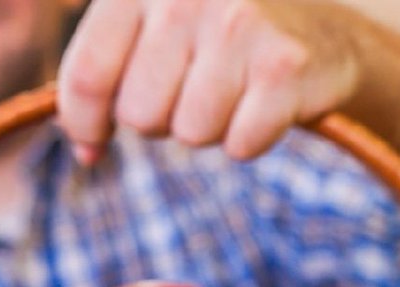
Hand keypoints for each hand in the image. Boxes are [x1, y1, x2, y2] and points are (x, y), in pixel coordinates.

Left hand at [58, 0, 363, 163]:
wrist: (317, 29)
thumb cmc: (214, 36)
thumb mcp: (149, 27)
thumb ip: (102, 72)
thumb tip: (82, 148)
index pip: (88, 74)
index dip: (84, 123)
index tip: (93, 143)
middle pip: (139, 115)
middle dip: (162, 118)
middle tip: (194, 87)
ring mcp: (239, 24)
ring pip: (190, 134)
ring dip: (209, 127)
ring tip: (231, 89)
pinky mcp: (283, 65)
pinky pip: (239, 145)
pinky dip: (250, 138)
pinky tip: (263, 102)